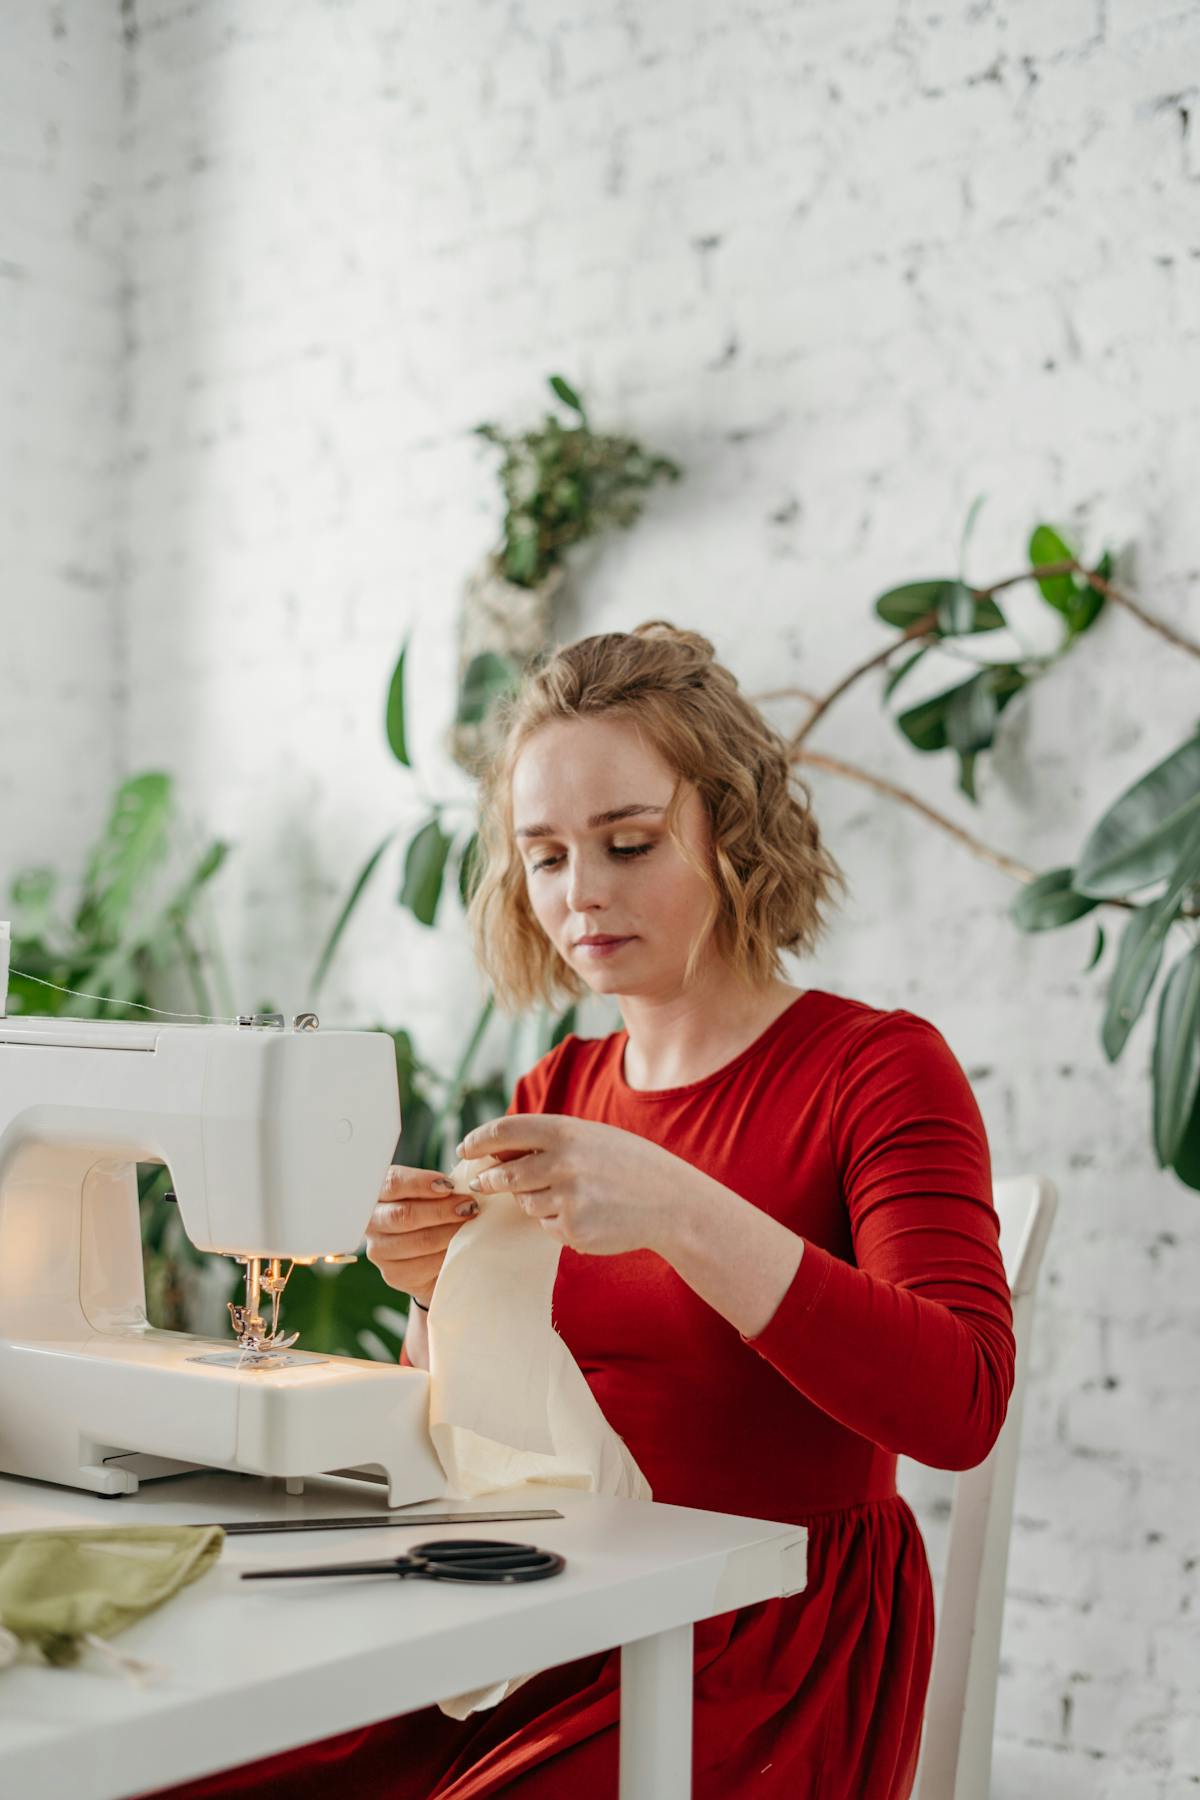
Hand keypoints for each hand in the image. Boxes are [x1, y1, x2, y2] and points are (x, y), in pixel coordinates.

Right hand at [364, 1164, 479, 1305]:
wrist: (425, 1253)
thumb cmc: (430, 1213)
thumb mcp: (429, 1193)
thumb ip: (439, 1187)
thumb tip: (466, 1184)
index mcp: (378, 1193)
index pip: (393, 1183)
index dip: (421, 1183)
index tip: (449, 1185)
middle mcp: (372, 1222)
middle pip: (404, 1215)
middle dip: (441, 1210)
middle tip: (469, 1206)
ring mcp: (379, 1251)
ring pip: (418, 1241)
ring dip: (450, 1232)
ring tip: (470, 1225)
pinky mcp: (393, 1274)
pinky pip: (425, 1265)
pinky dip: (447, 1255)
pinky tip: (460, 1247)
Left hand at [454, 1114, 700, 1257]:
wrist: (671, 1202)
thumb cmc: (628, 1164)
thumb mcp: (590, 1138)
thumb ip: (548, 1141)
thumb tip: (497, 1151)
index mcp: (565, 1132)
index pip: (504, 1131)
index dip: (478, 1140)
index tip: (464, 1149)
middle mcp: (562, 1163)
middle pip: (505, 1174)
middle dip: (489, 1179)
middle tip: (481, 1182)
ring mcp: (568, 1199)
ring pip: (525, 1203)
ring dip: (533, 1200)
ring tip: (569, 1194)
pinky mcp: (573, 1230)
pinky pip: (547, 1226)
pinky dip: (557, 1221)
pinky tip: (587, 1213)